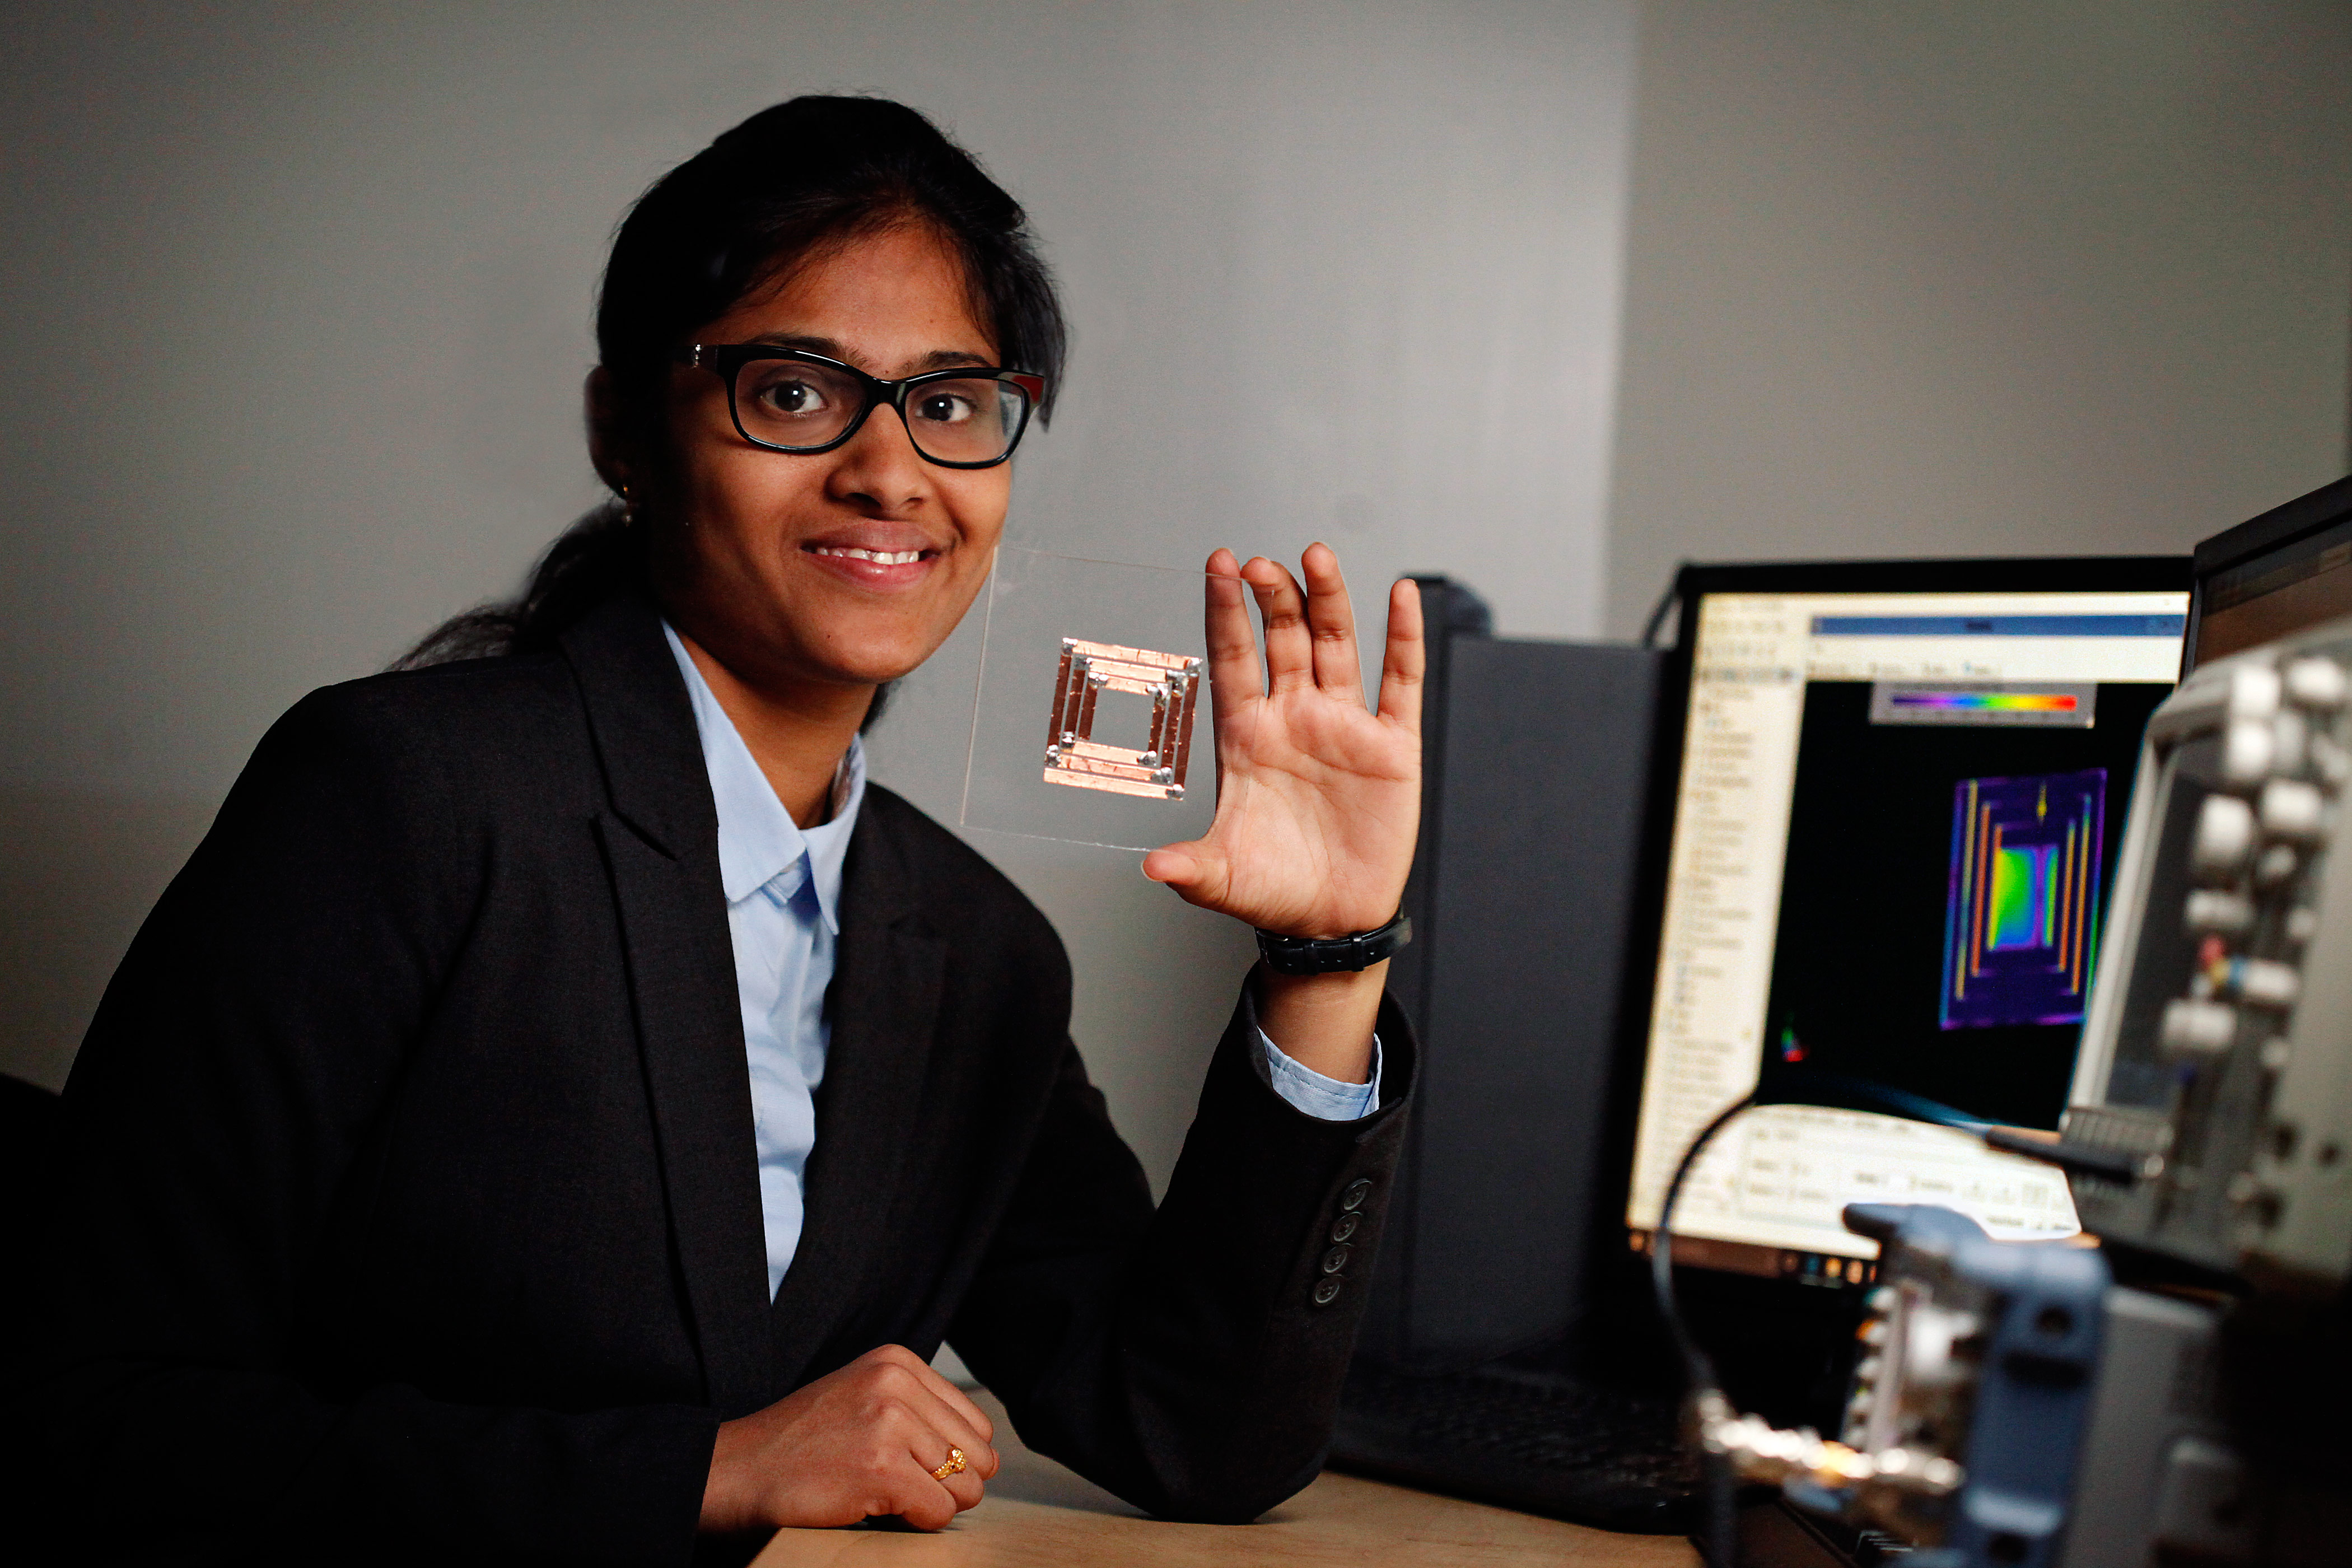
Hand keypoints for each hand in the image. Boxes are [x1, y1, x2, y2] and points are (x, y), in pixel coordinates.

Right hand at [698, 1344, 1001, 1533]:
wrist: (737, 1470)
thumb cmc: (801, 1443)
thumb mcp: (865, 1398)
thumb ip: (922, 1411)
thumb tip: (988, 1456)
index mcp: (898, 1361)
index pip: (976, 1422)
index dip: (949, 1457)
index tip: (906, 1464)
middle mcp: (897, 1383)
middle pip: (978, 1455)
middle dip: (948, 1483)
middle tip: (897, 1486)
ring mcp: (890, 1423)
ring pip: (966, 1487)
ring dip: (930, 1504)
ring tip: (882, 1493)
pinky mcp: (883, 1468)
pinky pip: (939, 1511)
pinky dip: (915, 1523)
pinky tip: (872, 1507)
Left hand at [1143, 544, 1422, 938]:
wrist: (1330, 922)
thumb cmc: (1272, 891)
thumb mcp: (1223, 878)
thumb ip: (1191, 867)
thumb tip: (1153, 868)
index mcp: (1247, 736)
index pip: (1233, 658)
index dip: (1226, 611)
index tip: (1218, 564)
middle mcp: (1293, 718)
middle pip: (1283, 639)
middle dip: (1273, 597)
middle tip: (1261, 562)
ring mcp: (1343, 727)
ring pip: (1336, 645)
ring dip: (1328, 599)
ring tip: (1316, 556)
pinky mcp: (1392, 746)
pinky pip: (1400, 682)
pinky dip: (1403, 638)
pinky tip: (1401, 596)